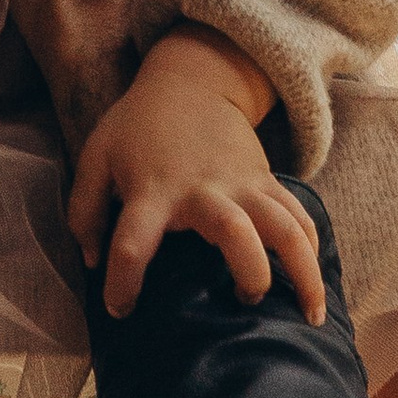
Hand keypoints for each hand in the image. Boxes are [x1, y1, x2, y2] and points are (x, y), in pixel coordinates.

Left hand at [68, 25, 325, 322]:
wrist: (191, 81)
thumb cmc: (137, 127)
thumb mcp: (96, 158)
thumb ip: (84, 211)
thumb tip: (92, 260)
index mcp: (153, 191)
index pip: (131, 244)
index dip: (123, 282)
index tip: (120, 310)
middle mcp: (204, 191)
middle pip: (235, 233)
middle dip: (248, 272)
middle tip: (243, 301)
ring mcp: (243, 185)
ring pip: (285, 227)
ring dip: (303, 271)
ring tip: (310, 316)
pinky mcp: (267, 181)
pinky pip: (300, 217)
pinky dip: (312, 251)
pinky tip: (313, 287)